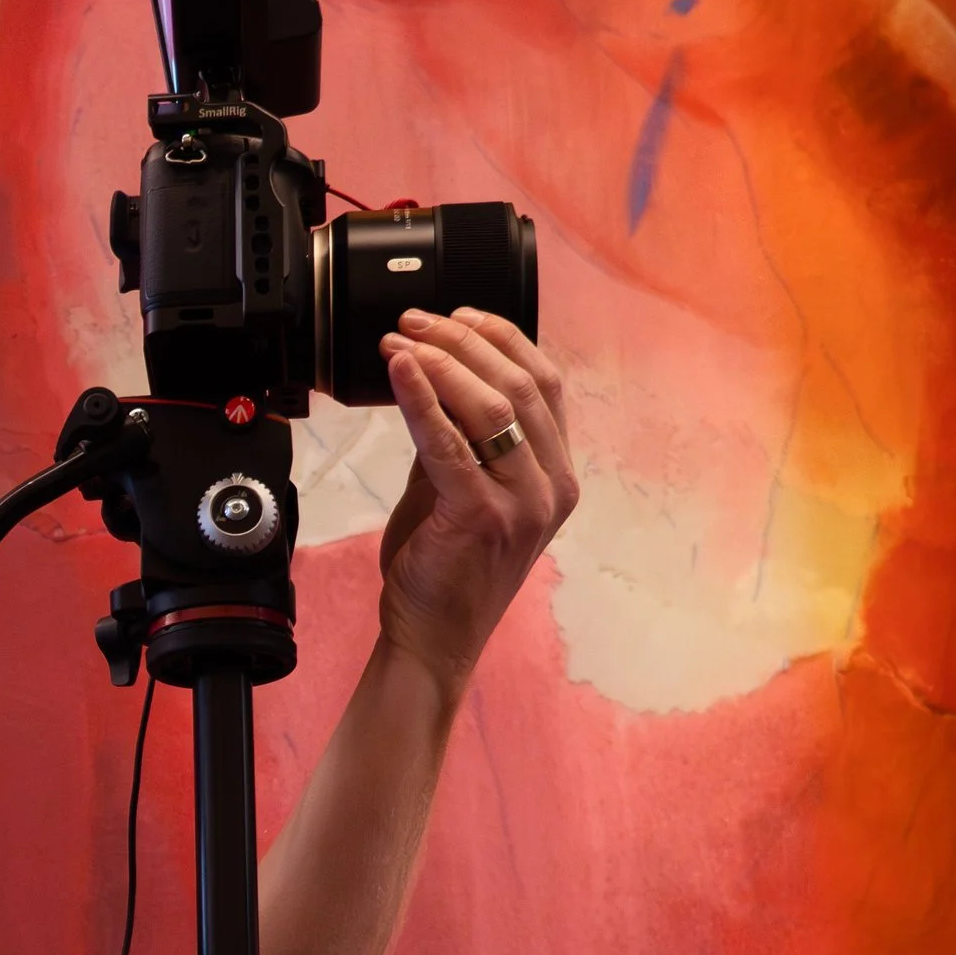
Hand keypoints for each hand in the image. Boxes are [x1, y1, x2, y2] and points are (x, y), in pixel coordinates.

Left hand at [374, 310, 578, 696]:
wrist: (434, 640)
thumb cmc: (444, 570)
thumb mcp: (460, 490)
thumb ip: (458, 438)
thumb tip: (430, 379)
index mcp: (556, 475)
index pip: (544, 384)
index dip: (502, 339)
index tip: (457, 315)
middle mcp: (552, 486)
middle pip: (520, 385)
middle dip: (463, 341)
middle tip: (414, 320)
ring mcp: (524, 504)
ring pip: (492, 407)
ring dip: (441, 363)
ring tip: (400, 340)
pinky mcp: (483, 518)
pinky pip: (451, 444)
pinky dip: (422, 400)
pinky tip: (399, 372)